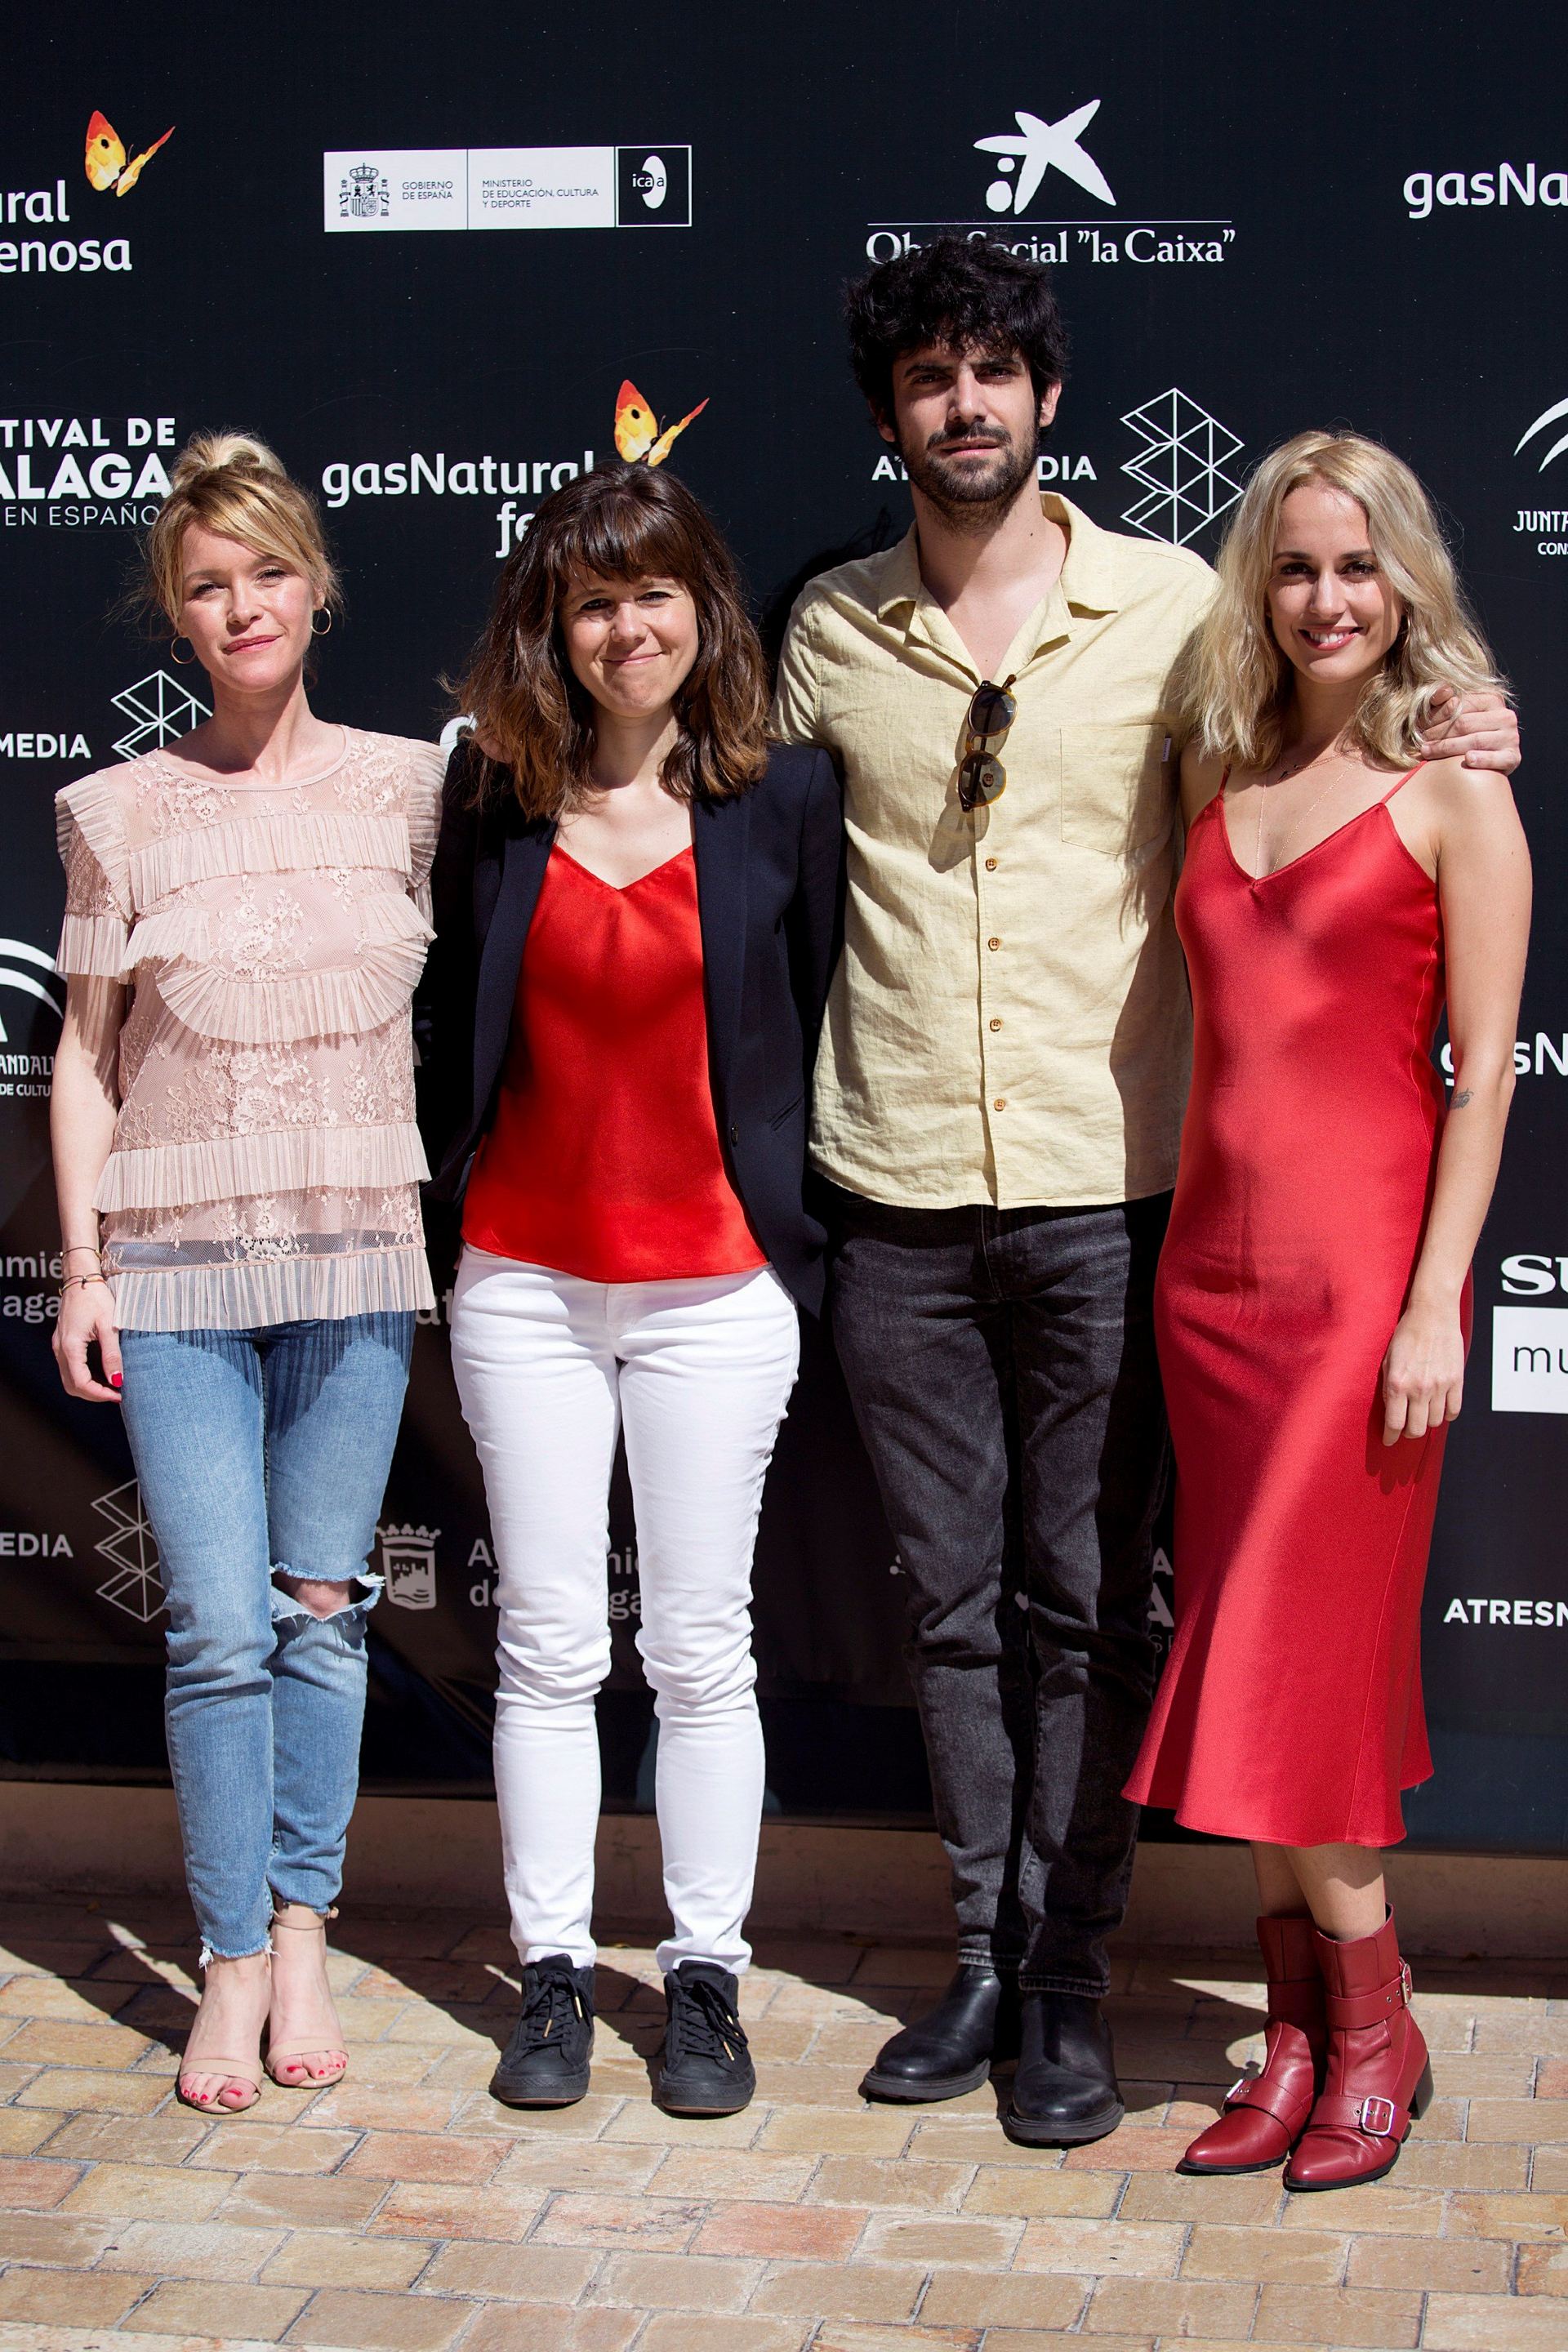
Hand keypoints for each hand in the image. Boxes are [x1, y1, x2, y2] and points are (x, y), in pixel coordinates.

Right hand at [53, 1279, 122, 1402]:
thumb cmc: (95, 1297)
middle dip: (93, 1394)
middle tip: (116, 1395)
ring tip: (110, 1386)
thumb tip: (117, 1380)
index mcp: (70, 1346)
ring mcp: (59, 1345)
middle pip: (71, 1385)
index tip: (119, 1395)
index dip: (100, 1394)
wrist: (81, 1277)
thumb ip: (112, 1354)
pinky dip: (83, 1376)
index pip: (81, 1383)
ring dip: (88, 1387)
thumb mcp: (109, 1326)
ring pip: (68, 1378)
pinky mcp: (62, 1341)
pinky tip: (100, 1373)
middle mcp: (60, 1348)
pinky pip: (68, 1367)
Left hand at [1381, 1300, 1464, 1445]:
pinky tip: (1440, 1410)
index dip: (1390, 1437)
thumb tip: (1391, 1411)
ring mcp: (1440, 1386)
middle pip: (1416, 1429)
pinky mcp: (1456, 1381)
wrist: (1432, 1315)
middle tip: (1405, 1428)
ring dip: (1427, 1422)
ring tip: (1421, 1415)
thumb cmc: (1405, 1335)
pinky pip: (1454, 1411)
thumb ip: (1389, 1387)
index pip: (1394, 1424)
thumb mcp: (1387, 1361)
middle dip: (1408, 1433)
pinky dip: (1447, 1415)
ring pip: (1434, 1422)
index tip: (1389, 1441)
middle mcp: (1418, 1389)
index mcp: (1397, 1384)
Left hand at [1420, 685, 1519, 774]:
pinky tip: (1468, 760)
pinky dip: (1482, 759)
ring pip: (1475, 740)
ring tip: (1427, 752)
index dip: (1436, 716)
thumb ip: (1446, 700)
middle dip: (1438, 733)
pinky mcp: (1513, 757)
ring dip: (1447, 748)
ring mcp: (1510, 737)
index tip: (1418, 726)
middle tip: (1420, 743)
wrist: (1491, 759)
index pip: (1460, 705)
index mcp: (1492, 699)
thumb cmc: (1468, 734)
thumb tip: (1441, 691)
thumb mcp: (1459, 713)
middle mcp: (1505, 716)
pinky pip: (1497, 758)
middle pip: (1464, 724)